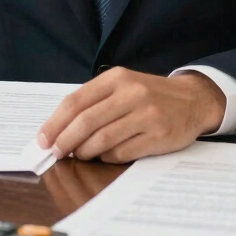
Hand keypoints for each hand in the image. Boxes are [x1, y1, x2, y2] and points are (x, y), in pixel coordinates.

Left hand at [36, 68, 225, 163]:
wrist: (192, 100)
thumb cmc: (149, 96)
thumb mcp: (123, 86)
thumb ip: (94, 103)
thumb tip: (60, 130)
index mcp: (117, 78)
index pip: (76, 101)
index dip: (55, 123)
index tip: (43, 139)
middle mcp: (132, 93)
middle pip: (86, 122)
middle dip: (64, 141)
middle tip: (55, 154)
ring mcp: (147, 114)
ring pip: (102, 139)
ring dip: (85, 152)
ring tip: (80, 155)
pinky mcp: (159, 135)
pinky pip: (122, 152)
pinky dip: (107, 157)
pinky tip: (105, 156)